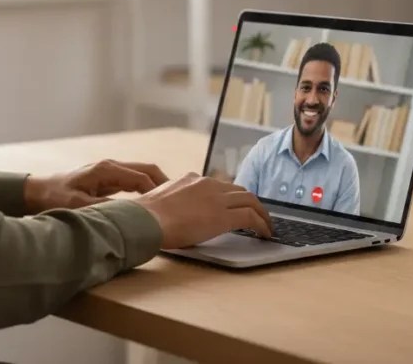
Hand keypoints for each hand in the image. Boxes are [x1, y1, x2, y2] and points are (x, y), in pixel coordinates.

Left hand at [23, 159, 169, 212]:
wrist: (39, 191)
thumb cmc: (56, 197)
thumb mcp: (79, 206)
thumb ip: (104, 209)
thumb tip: (127, 216)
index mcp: (107, 170)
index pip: (142, 177)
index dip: (158, 191)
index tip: (170, 206)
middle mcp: (111, 166)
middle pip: (147, 170)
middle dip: (165, 183)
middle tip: (180, 201)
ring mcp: (110, 171)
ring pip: (142, 175)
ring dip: (157, 186)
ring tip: (172, 203)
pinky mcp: (108, 179)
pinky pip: (134, 182)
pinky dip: (146, 189)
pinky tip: (153, 203)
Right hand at [133, 172, 271, 248]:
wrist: (147, 219)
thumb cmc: (147, 215)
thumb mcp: (161, 199)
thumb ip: (173, 200)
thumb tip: (172, 211)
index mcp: (191, 179)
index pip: (219, 185)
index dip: (230, 196)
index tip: (234, 205)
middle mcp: (207, 184)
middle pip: (239, 190)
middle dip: (251, 202)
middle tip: (257, 214)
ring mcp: (217, 198)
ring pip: (249, 200)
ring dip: (261, 212)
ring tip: (266, 225)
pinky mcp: (224, 216)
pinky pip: (251, 217)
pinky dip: (261, 224)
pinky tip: (265, 233)